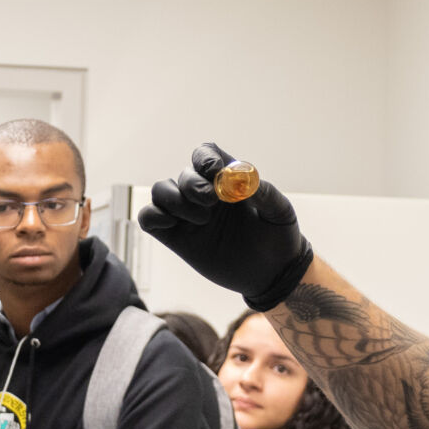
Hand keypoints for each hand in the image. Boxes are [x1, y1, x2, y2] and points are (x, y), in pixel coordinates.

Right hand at [137, 143, 313, 309]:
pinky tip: (173, 224)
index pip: (205, 155)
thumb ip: (265, 194)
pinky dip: (152, 215)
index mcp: (227, 180)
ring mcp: (187, 216)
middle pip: (183, 174)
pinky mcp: (175, 238)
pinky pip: (149, 218)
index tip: (215, 172)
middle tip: (211, 201)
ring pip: (160, 190)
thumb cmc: (279, 237)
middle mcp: (204, 194)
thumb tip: (246, 181)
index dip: (205, 158)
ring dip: (174, 199)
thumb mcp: (280, 212)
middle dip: (193, 184)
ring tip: (202, 219)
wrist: (272, 273)